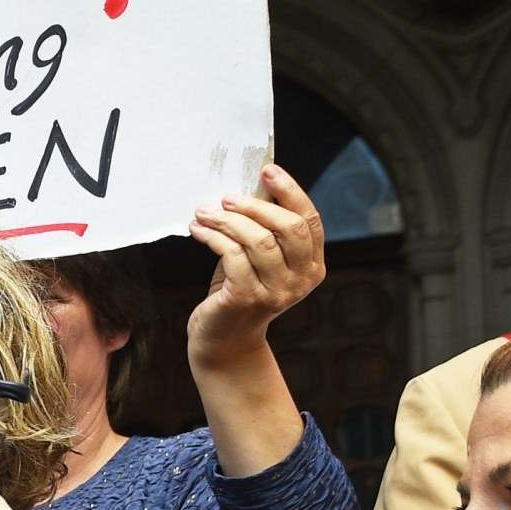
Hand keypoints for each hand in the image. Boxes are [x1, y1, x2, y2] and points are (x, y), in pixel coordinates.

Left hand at [186, 164, 324, 367]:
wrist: (224, 339)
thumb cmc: (239, 290)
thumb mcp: (259, 260)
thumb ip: (264, 230)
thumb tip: (250, 187)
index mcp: (313, 266)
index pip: (309, 220)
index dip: (290, 191)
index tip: (267, 170)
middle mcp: (302, 279)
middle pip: (288, 227)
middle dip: (255, 206)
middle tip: (227, 197)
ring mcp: (277, 291)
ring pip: (258, 240)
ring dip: (227, 220)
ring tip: (204, 213)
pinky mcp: (248, 298)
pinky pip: (232, 255)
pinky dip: (213, 237)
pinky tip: (198, 230)